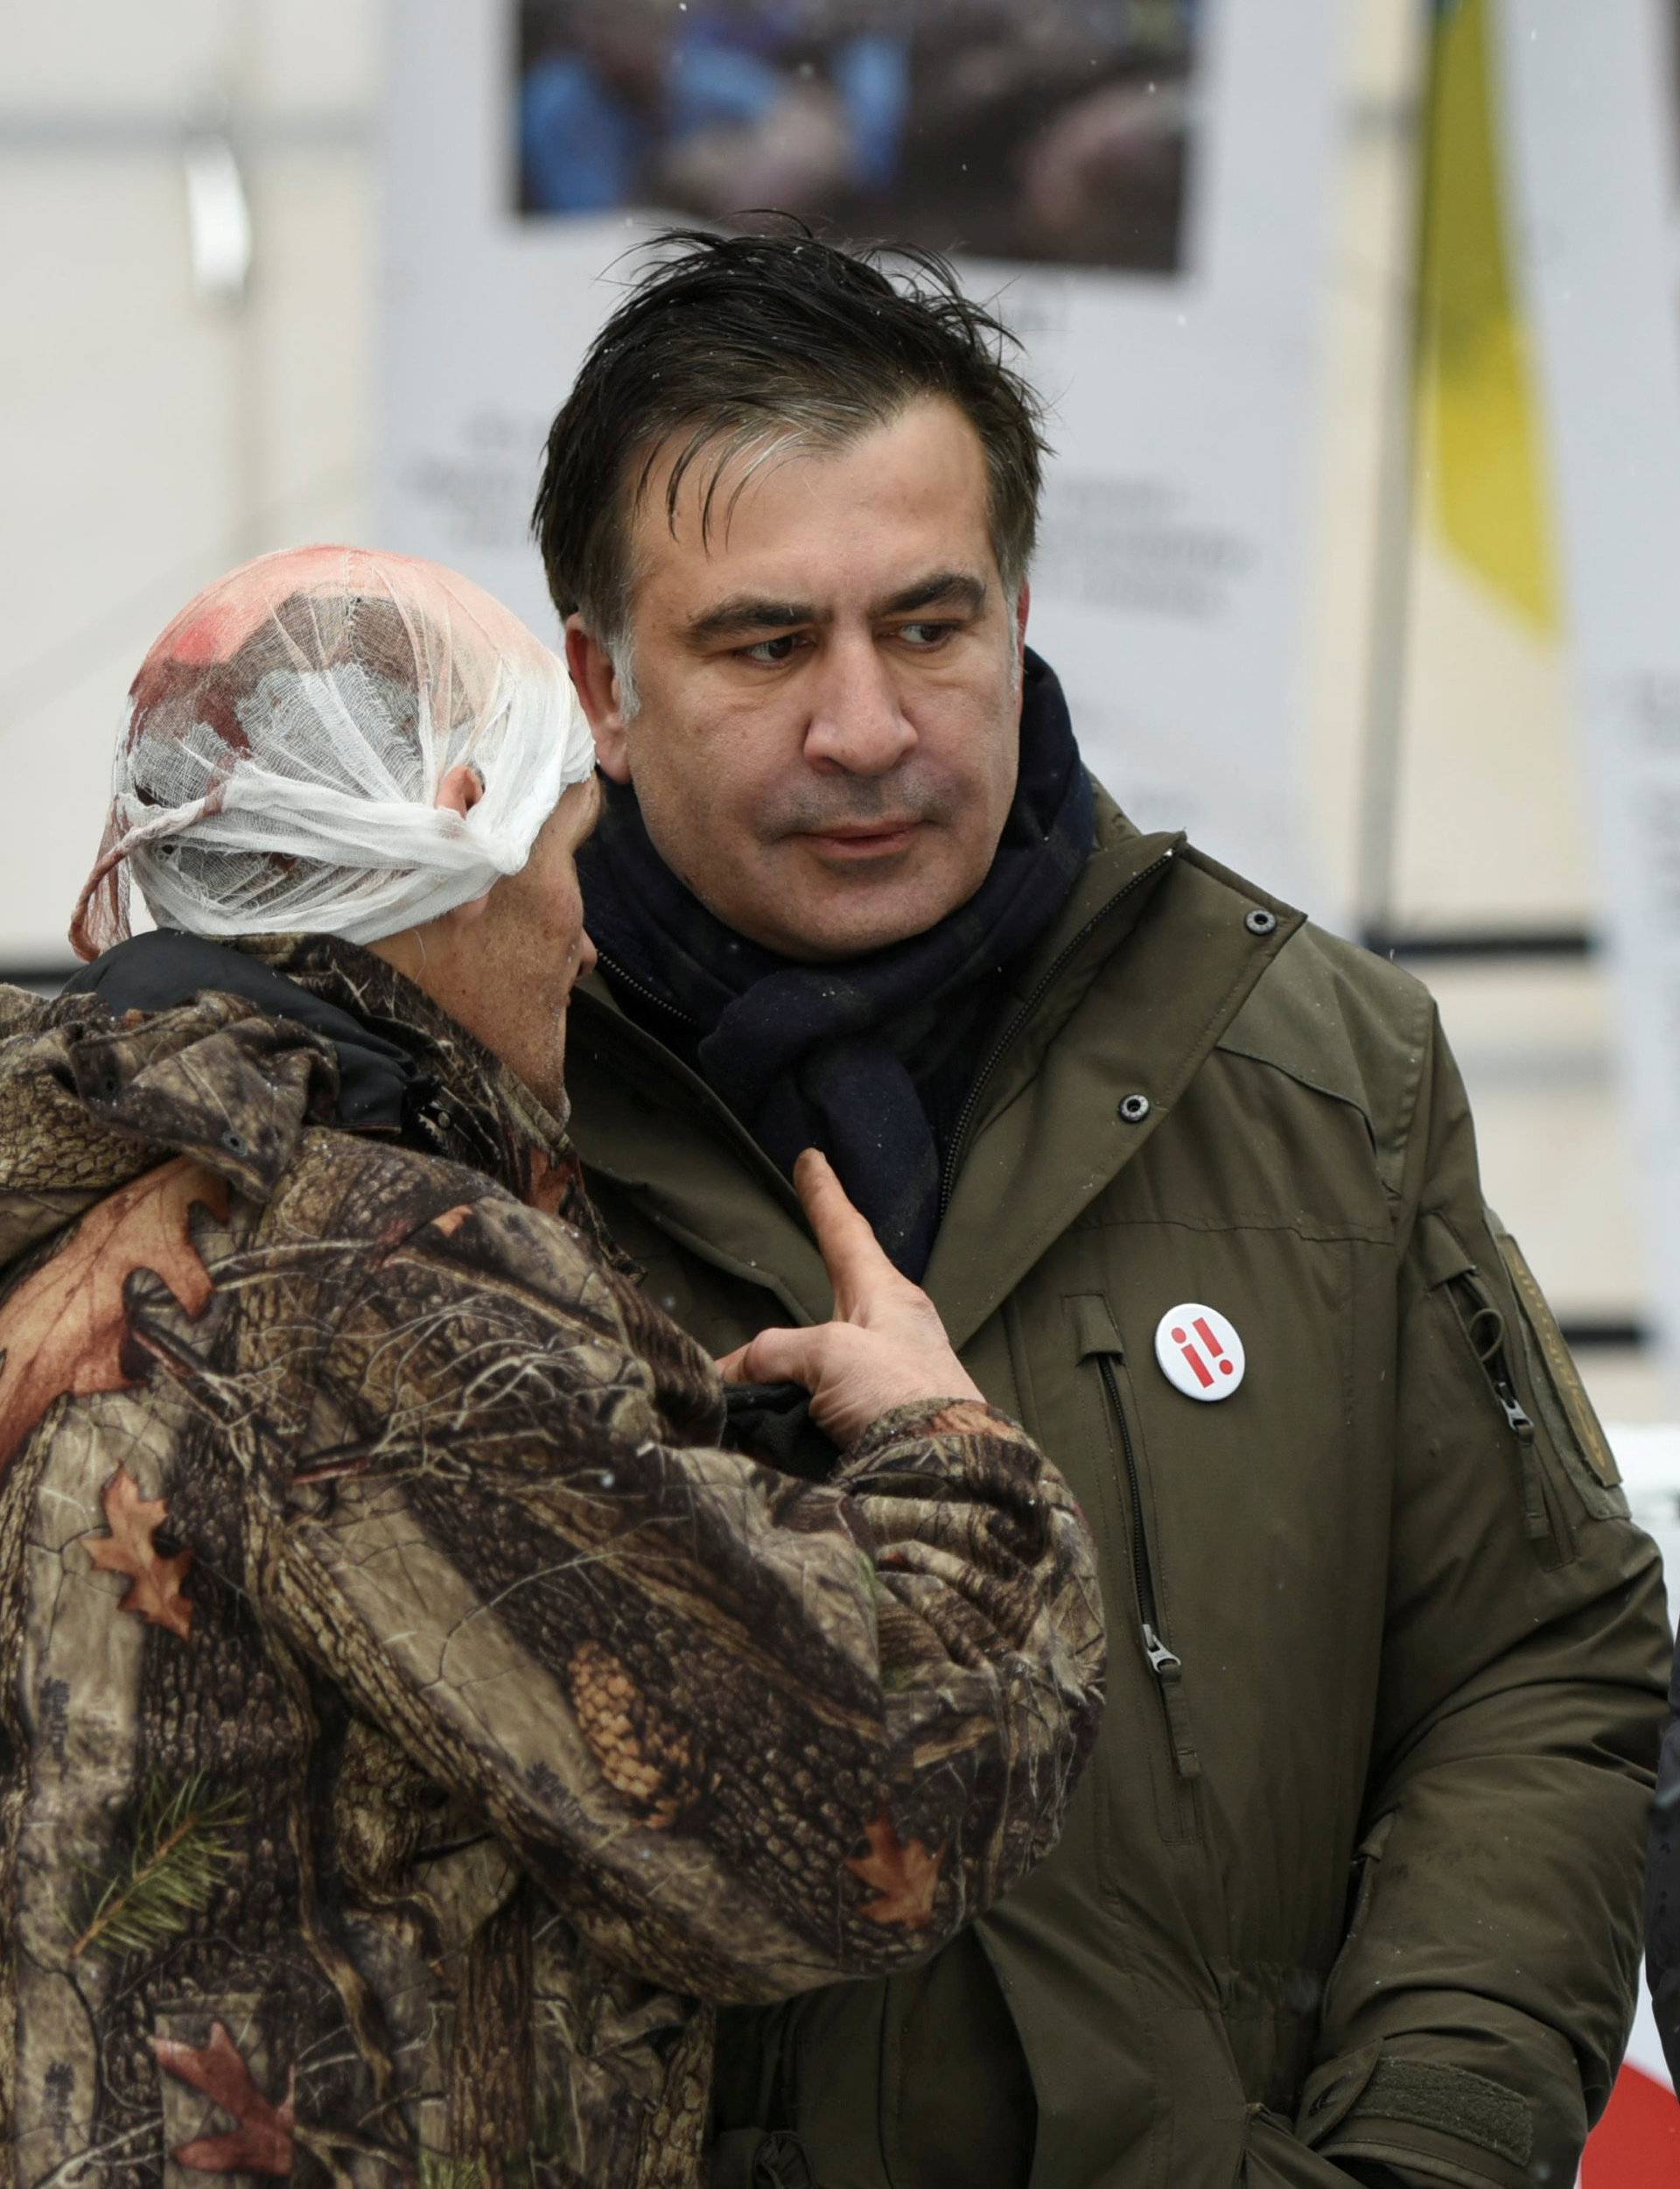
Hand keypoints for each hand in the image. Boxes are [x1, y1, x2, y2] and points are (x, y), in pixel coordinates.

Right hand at [716, 1149, 985, 1448]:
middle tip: (812, 1209)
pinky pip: (826, 1397)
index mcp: (886, 1295)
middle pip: (845, 1281)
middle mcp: (890, 1327)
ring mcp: (888, 1374)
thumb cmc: (904, 1397)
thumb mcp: (829, 1355)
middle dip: (827, 1252)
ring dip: (796, 1351)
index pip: (845, 1231)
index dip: (823, 1195)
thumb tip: (734, 1371)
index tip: (811, 1159)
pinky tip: (772, 1419)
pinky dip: (797, 1400)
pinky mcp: (882, 1419)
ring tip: (753, 1364)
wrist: (950, 1474)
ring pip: (827, 1348)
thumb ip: (775, 1352)